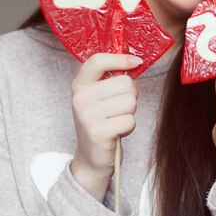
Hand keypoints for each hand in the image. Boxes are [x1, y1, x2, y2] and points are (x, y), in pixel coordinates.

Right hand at [69, 53, 141, 199]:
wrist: (92, 157)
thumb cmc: (102, 121)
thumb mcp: (100, 96)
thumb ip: (112, 78)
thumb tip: (135, 60)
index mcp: (80, 84)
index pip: (98, 61)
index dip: (120, 58)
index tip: (136, 62)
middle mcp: (80, 98)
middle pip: (125, 83)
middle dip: (131, 95)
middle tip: (119, 108)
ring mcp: (87, 116)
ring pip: (130, 101)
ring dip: (130, 112)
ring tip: (117, 120)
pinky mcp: (98, 132)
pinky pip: (129, 120)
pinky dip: (129, 127)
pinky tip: (117, 131)